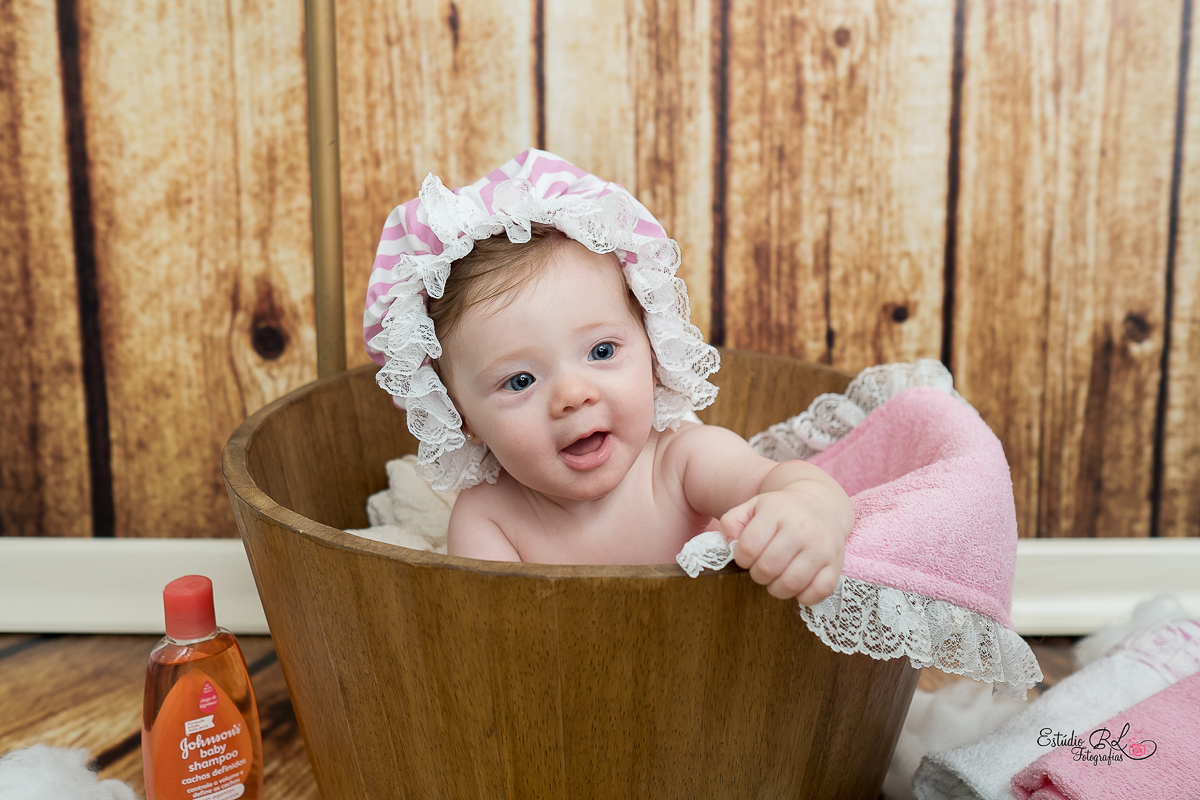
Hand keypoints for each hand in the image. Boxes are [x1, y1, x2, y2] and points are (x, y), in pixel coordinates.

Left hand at [719, 484, 849, 604]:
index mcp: (777, 511)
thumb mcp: (754, 506)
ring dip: (776, 589)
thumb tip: (730, 543)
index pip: (748, 547)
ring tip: (776, 578)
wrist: (821, 505)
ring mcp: (822, 547)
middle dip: (758, 574)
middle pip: (767, 568)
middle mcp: (802, 528)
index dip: (741, 558)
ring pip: (791, 583)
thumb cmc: (782, 511)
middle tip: (761, 568)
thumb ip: (732, 521)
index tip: (746, 556)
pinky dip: (803, 597)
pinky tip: (797, 586)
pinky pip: (818, 592)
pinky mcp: (836, 564)